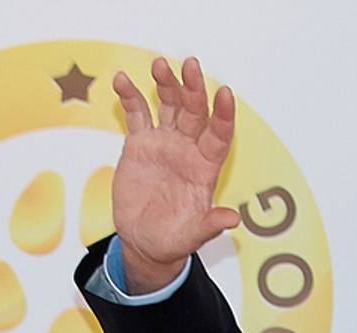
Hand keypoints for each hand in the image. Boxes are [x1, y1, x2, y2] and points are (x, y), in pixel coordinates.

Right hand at [109, 57, 240, 293]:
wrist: (144, 242)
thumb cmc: (172, 241)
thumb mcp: (191, 237)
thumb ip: (210, 225)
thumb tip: (233, 219)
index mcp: (204, 168)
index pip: (218, 137)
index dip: (223, 116)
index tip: (226, 94)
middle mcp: (187, 150)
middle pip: (194, 112)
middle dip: (193, 89)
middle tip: (190, 66)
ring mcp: (164, 143)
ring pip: (168, 105)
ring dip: (166, 84)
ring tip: (160, 66)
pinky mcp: (140, 144)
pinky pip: (137, 113)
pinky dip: (130, 96)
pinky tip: (124, 81)